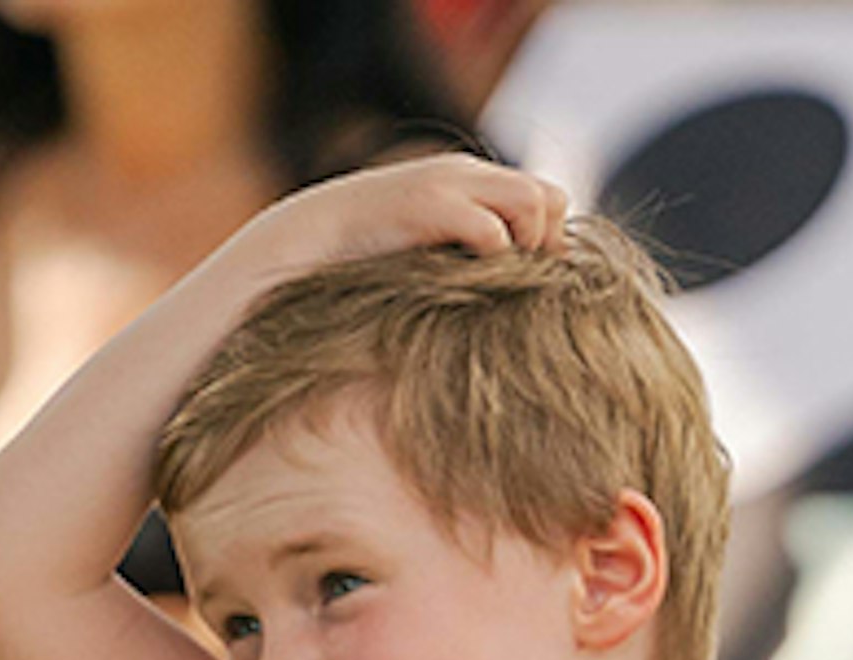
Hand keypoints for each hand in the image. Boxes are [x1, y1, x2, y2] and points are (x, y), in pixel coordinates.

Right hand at [236, 152, 569, 280]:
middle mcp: (465, 174)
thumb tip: (514, 293)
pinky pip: (493, 231)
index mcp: (468, 180)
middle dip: (548, 241)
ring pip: (533, 204)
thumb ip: (466, 252)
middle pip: (550, 194)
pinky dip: (495, 259)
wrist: (302, 242)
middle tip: (526, 282)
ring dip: (527, 248)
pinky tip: (471, 283)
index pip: (546, 194)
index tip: (534, 278)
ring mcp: (447, 184)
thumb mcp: (428, 250)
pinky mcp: (427, 206)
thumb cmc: (365, 261)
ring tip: (501, 282)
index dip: (550, 237)